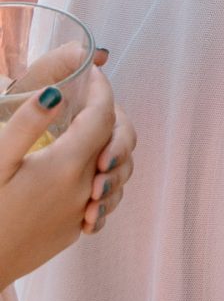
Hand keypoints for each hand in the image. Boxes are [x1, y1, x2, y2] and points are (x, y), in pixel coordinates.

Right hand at [0, 50, 136, 290]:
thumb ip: (26, 125)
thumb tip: (55, 92)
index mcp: (66, 167)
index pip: (102, 115)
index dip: (100, 88)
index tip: (90, 72)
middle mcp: (85, 189)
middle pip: (118, 139)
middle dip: (109, 111)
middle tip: (87, 97)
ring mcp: (83, 212)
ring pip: (119, 168)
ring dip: (110, 143)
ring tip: (87, 127)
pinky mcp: (75, 229)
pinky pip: (107, 195)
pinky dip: (105, 173)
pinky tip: (83, 168)